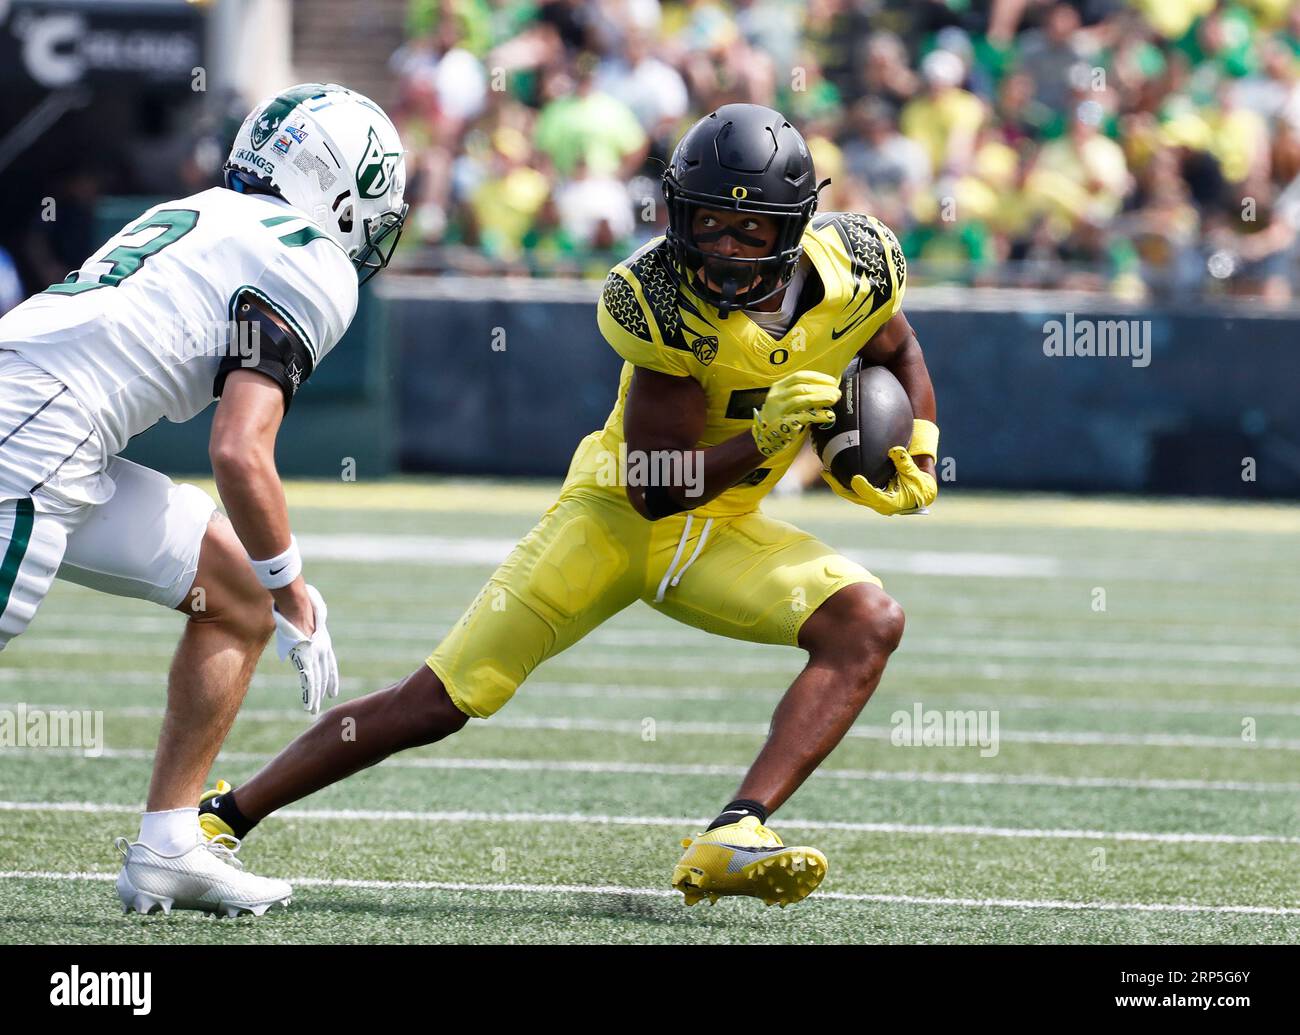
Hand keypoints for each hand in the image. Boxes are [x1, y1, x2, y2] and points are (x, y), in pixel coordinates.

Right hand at [273, 584, 338, 714]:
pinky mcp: (306, 660)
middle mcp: (323, 651)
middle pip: (324, 675)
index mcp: (324, 642)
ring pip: (316, 682)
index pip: (331, 664)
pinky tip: (309, 706)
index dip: (332, 678)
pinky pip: (308, 682)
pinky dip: (309, 695)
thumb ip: (303, 632)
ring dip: (314, 697)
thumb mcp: (306, 621)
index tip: (333, 690)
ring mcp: (315, 657)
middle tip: (325, 701)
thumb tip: (292, 641)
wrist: (298, 607)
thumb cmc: (300, 608)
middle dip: (324, 689)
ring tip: (313, 711)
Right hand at [751, 370, 840, 456]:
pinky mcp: (783, 425)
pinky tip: (828, 415)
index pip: (799, 377)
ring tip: (834, 399)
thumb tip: (829, 387)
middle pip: (802, 388)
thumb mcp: (786, 400)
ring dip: (820, 398)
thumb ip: (802, 393)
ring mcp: (778, 411)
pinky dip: (818, 416)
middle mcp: (776, 397)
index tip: (832, 381)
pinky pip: (803, 418)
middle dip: (822, 388)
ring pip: (801, 400)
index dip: (817, 377)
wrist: (765, 436)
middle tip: (837, 391)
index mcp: (778, 387)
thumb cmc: (780, 415)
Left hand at [823, 446, 937, 514]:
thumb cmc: (920, 485)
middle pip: (855, 497)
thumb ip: (905, 463)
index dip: (865, 489)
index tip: (856, 479)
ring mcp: (872, 500)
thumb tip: (894, 451)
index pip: (875, 497)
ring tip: (825, 471)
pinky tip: (834, 471)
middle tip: (827, 473)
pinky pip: (854, 490)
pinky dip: (843, 482)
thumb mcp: (917, 475)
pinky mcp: (869, 495)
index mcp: (891, 502)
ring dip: (837, 484)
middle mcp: (878, 504)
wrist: (921, 493)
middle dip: (839, 486)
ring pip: (851, 494)